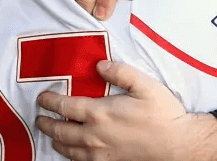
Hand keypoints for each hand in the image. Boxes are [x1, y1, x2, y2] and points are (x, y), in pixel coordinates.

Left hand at [36, 61, 216, 160]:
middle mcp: (94, 135)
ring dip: (56, 141)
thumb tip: (99, 65)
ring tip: (51, 134)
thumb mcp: (144, 85)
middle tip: (40, 117)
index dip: (50, 101)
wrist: (177, 144)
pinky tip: (72, 151)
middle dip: (46, 123)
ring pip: (67, 149)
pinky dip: (70, 156)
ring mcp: (100, 152)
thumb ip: (120, 72)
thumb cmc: (162, 114)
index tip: (42, 97)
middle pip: (60, 131)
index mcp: (99, 113)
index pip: (65, 107)